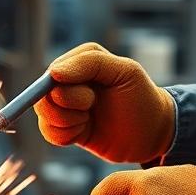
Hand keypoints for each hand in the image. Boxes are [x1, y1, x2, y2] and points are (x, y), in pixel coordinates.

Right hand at [35, 43, 174, 163]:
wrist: (152, 132)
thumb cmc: (142, 97)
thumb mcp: (125, 72)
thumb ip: (90, 63)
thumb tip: (53, 72)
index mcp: (82, 59)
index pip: (53, 72)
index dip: (66, 89)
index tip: (89, 98)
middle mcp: (69, 79)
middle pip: (43, 95)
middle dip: (68, 107)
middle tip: (92, 106)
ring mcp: (67, 103)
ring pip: (44, 114)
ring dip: (67, 122)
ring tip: (89, 120)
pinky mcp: (67, 126)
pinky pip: (49, 132)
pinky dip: (64, 135)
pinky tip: (83, 132)